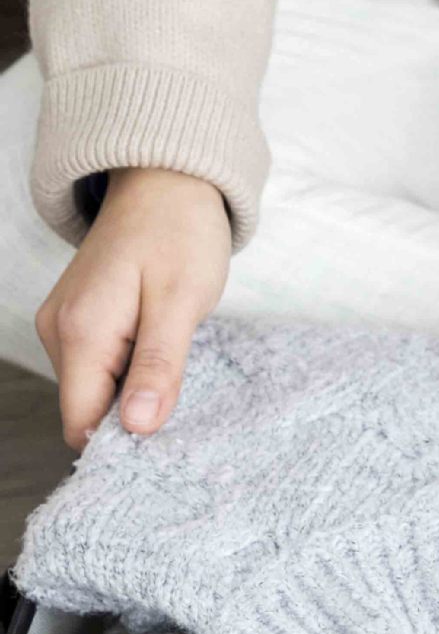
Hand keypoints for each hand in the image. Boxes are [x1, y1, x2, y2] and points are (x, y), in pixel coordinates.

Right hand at [35, 168, 230, 449]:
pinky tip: (159, 360)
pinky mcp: (81, 318)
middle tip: (183, 409)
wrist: (166, 183)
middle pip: (86, 409)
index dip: (120, 444)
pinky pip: (100, 367)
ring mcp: (66, 323)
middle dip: (129, 420)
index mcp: (81, 332)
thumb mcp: (180, 305)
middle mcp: (60, 331)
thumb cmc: (179, 236)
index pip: (82, 420)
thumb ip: (158, 368)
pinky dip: (129, 375)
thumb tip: (136, 426)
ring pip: (94, 390)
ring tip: (175, 374)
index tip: (165, 450)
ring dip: (132, 396)